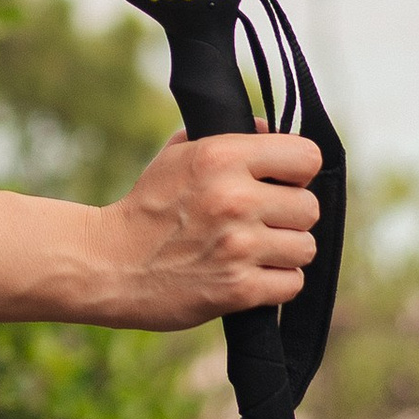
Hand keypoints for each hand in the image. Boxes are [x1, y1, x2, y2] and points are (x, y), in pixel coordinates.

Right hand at [90, 127, 322, 330]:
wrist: (109, 265)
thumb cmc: (146, 208)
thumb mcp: (178, 156)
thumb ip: (227, 137)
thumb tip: (270, 130)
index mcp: (222, 157)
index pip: (306, 157)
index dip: (297, 172)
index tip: (280, 183)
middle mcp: (234, 198)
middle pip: (310, 207)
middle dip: (290, 216)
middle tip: (262, 222)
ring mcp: (239, 246)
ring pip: (305, 248)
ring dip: (285, 252)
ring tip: (255, 251)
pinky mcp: (239, 289)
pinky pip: (292, 284)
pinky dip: (276, 283)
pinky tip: (250, 275)